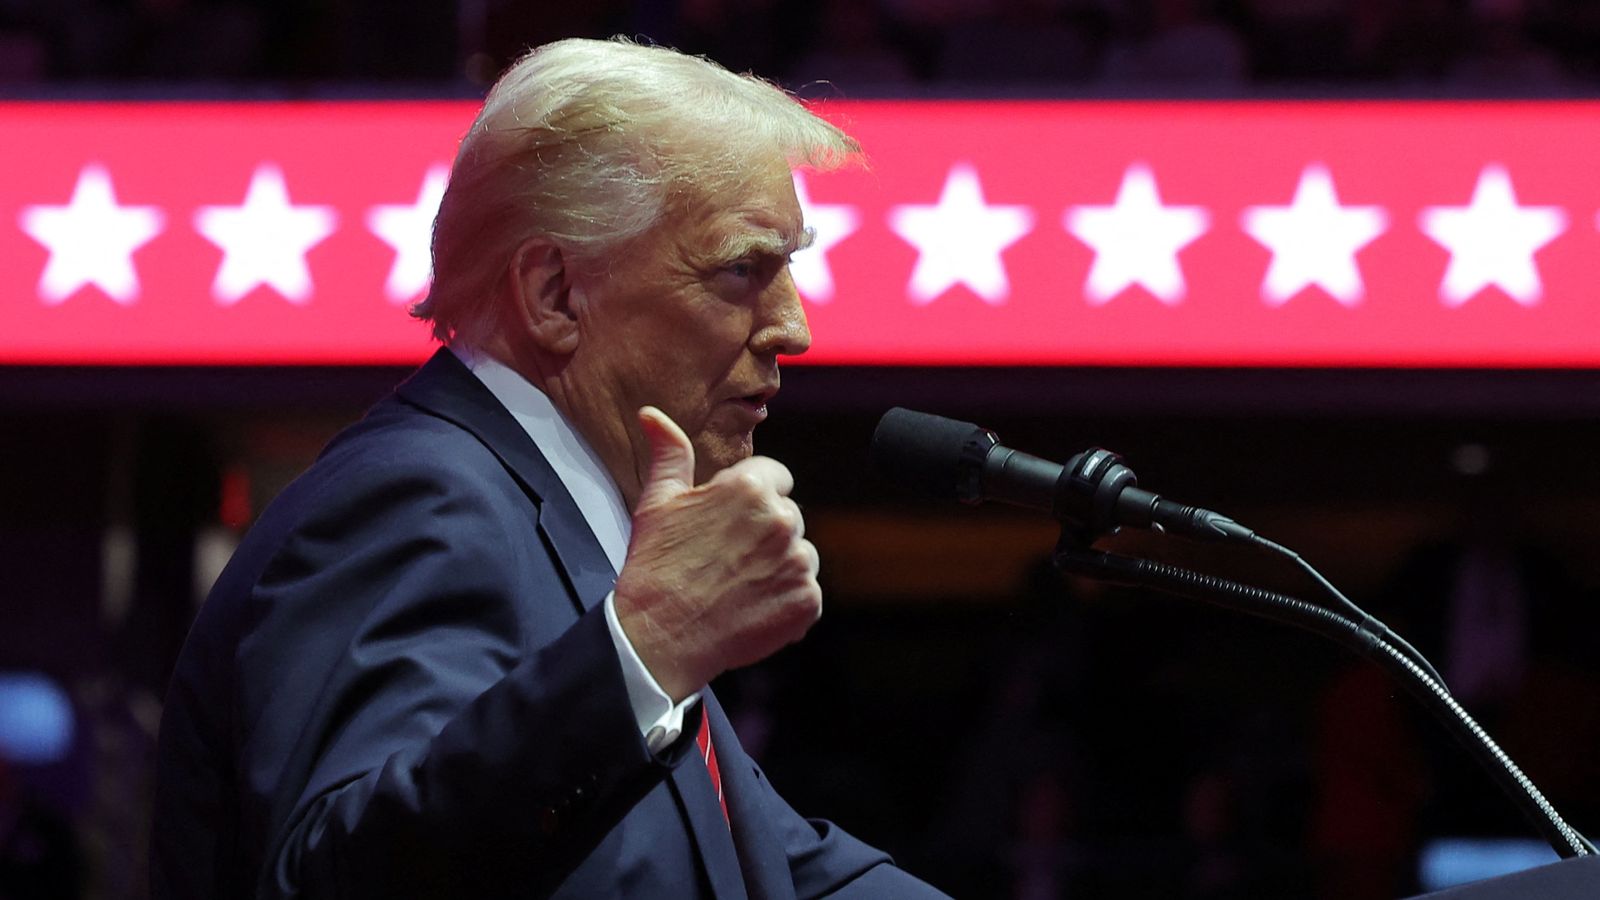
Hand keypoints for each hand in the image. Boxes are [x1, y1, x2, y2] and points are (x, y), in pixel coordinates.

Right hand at [612, 406, 821, 700]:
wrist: (658, 637)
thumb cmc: (655, 568)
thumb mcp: (657, 502)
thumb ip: (669, 453)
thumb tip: (653, 415)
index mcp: (750, 488)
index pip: (776, 478)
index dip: (752, 499)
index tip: (732, 522)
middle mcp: (782, 520)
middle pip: (789, 517)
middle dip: (765, 534)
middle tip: (727, 559)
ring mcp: (798, 563)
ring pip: (800, 555)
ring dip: (778, 567)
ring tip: (737, 585)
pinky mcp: (807, 601)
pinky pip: (806, 593)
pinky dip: (786, 602)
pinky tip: (751, 607)